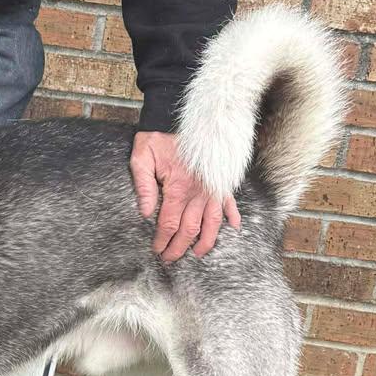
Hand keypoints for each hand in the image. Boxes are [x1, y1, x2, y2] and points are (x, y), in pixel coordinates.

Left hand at [130, 130, 240, 260]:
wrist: (176, 116)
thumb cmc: (157, 138)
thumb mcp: (141, 158)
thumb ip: (143, 187)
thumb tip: (145, 214)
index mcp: (177, 188)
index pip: (169, 223)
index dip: (163, 240)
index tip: (157, 250)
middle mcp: (197, 191)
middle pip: (190, 228)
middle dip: (180, 247)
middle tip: (170, 258)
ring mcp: (211, 187)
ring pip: (212, 221)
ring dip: (206, 240)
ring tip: (198, 253)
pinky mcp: (219, 180)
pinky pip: (229, 201)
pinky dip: (233, 214)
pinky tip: (234, 227)